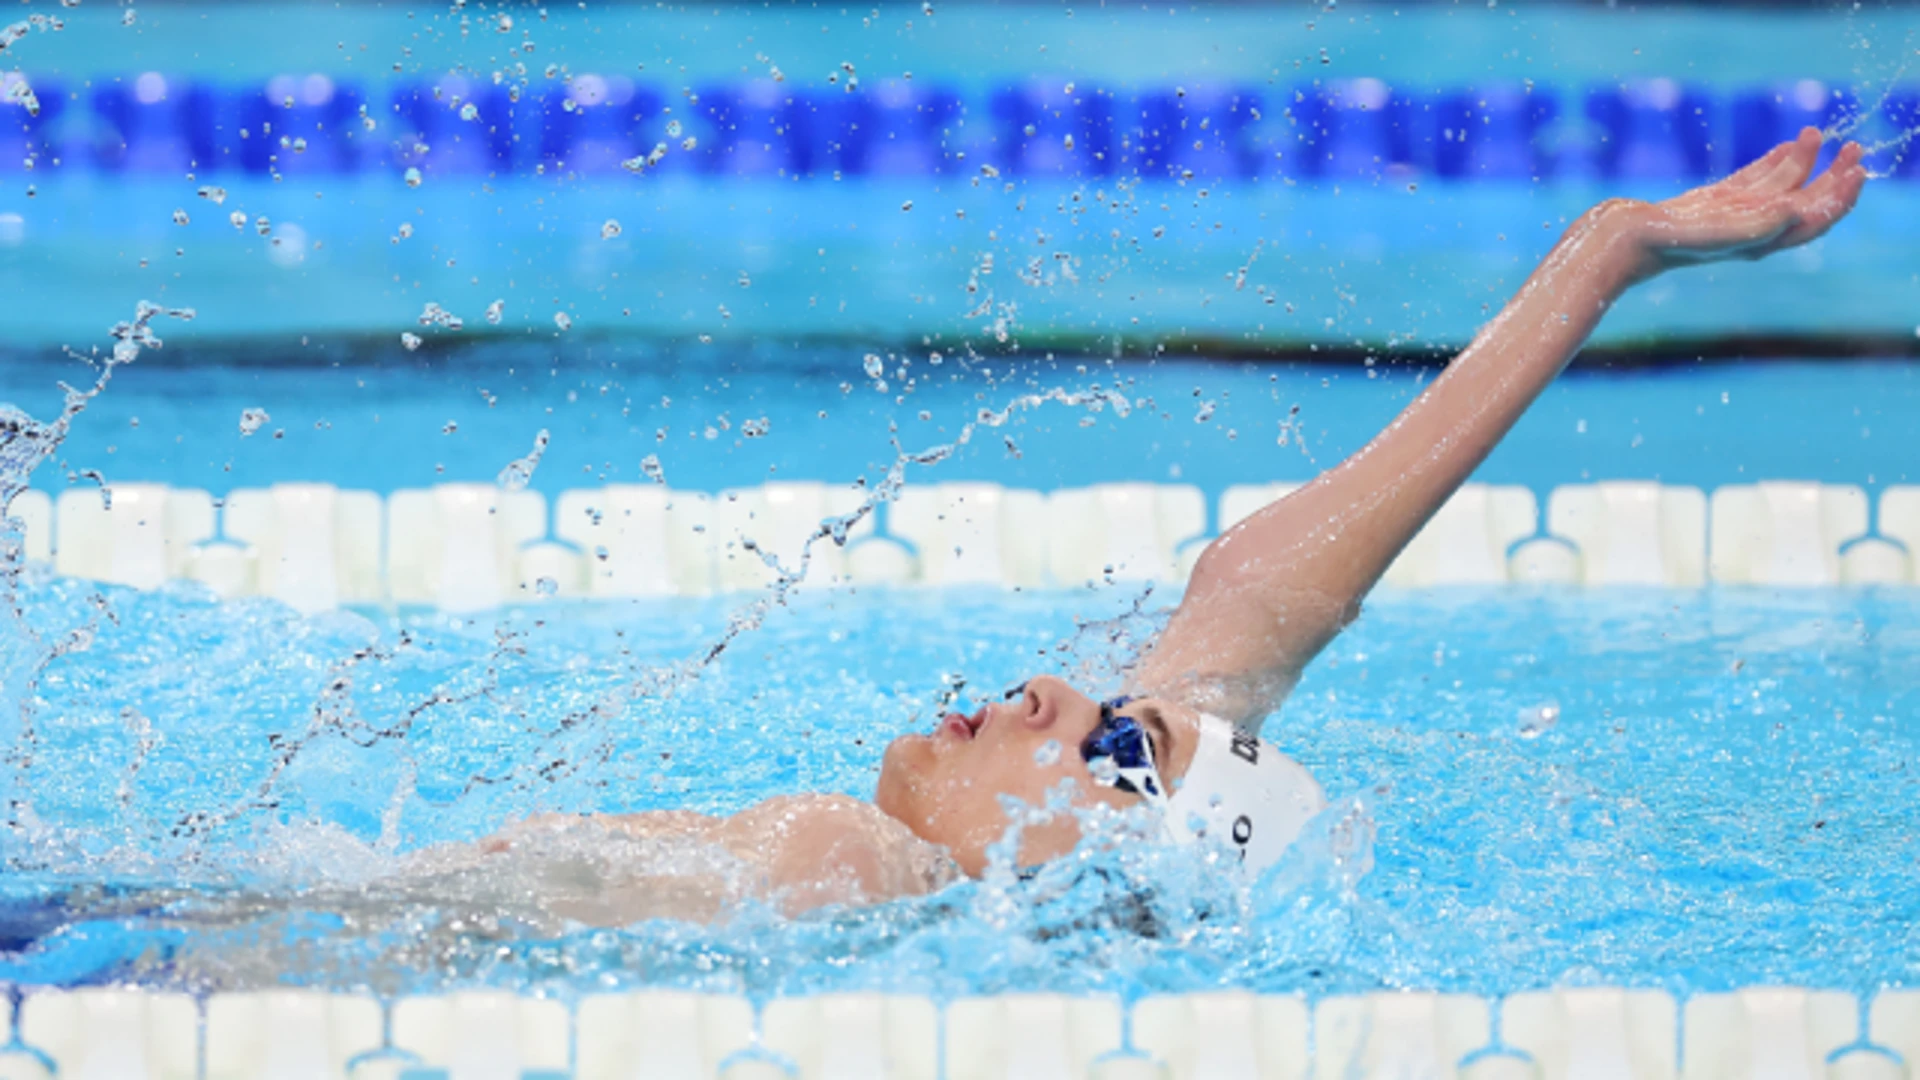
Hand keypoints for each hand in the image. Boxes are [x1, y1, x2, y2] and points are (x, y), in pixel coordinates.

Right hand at [1616, 127, 1867, 282]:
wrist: (1620, 240)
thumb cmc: (1667, 242)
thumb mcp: (1718, 232)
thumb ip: (1761, 224)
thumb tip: (1799, 209)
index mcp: (1759, 242)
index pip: (1813, 220)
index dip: (1840, 197)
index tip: (1857, 169)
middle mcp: (1749, 230)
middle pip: (1804, 202)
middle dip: (1831, 176)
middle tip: (1853, 148)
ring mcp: (1730, 214)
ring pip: (1779, 186)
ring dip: (1803, 161)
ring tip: (1816, 133)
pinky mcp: (1710, 201)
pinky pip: (1751, 179)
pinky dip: (1772, 162)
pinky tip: (1784, 146)